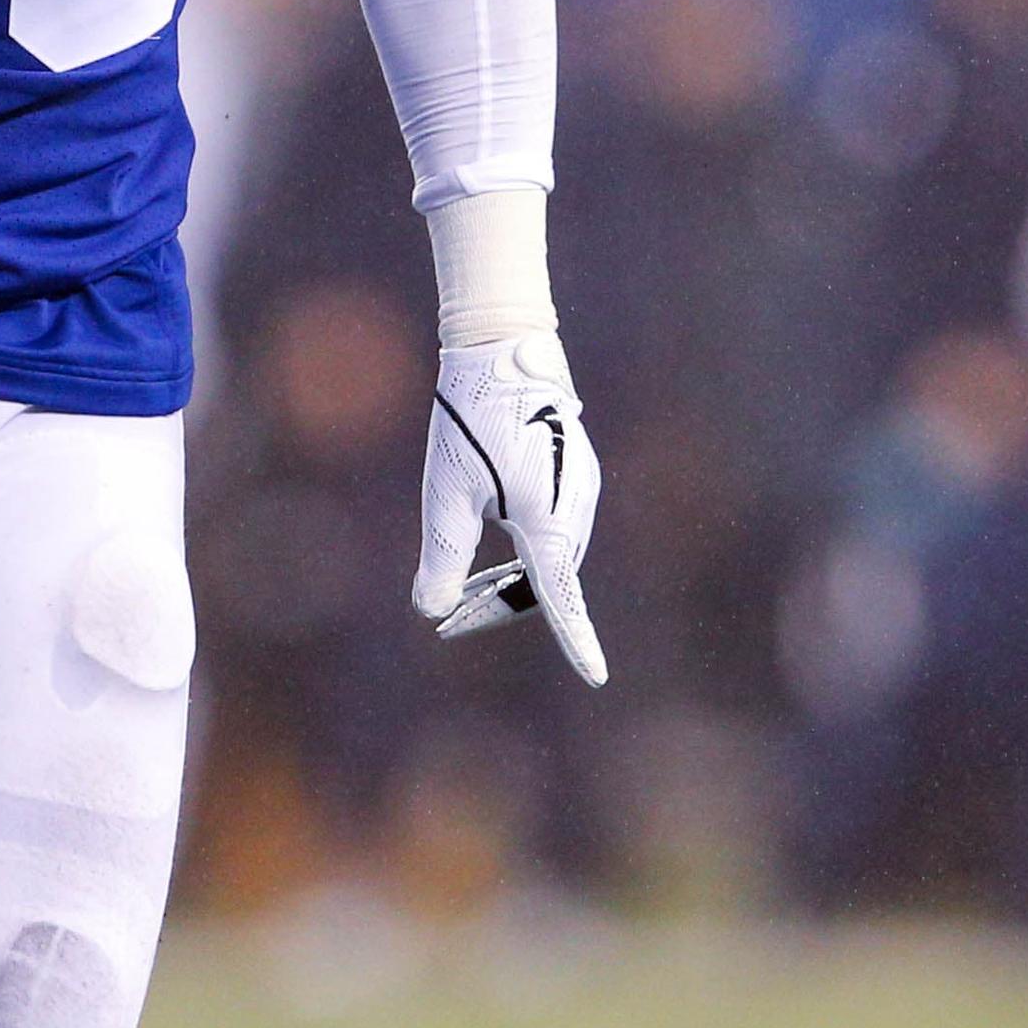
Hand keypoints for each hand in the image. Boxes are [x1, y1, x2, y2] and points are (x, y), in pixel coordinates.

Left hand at [416, 329, 607, 684]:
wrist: (502, 349)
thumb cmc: (470, 420)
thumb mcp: (445, 494)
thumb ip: (441, 557)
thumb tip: (431, 611)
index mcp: (548, 521)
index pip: (562, 598)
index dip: (577, 641)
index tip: (596, 677)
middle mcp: (575, 510)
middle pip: (545, 582)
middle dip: (499, 606)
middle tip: (447, 623)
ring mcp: (579, 490)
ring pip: (549, 557)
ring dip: (510, 580)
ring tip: (459, 589)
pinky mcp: (573, 474)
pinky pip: (553, 530)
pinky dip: (524, 552)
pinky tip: (488, 543)